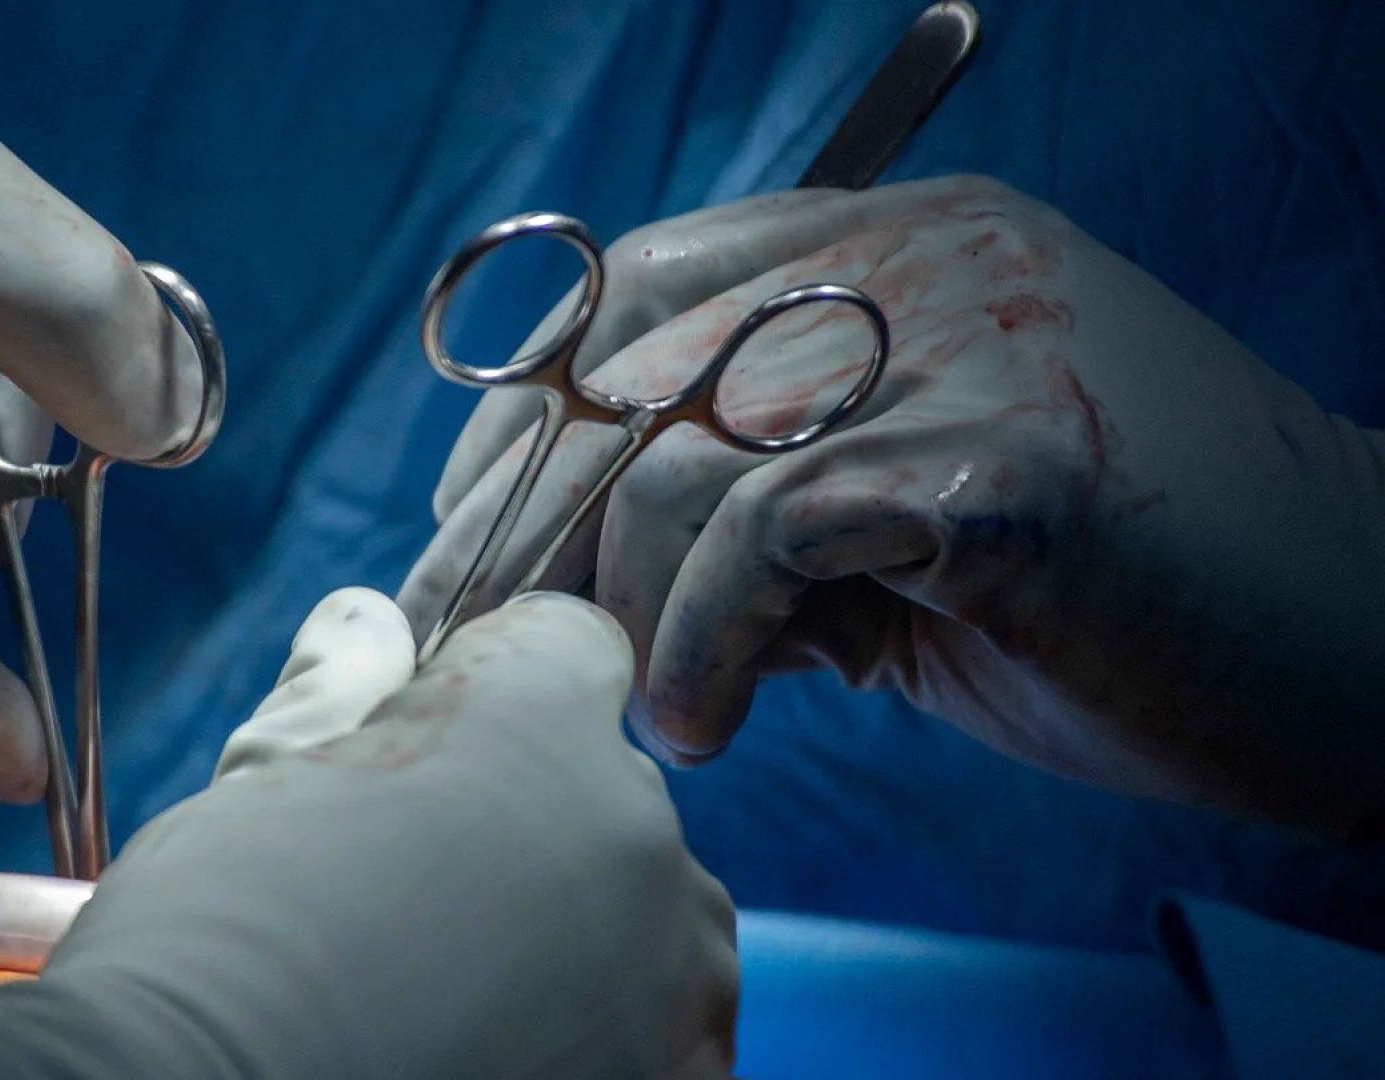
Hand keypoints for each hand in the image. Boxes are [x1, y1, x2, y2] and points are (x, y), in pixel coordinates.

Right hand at [0, 590, 738, 1078]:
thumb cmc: (197, 956)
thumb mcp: (252, 793)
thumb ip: (335, 691)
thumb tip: (373, 627)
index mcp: (548, 743)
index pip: (560, 641)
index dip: (481, 672)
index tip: (417, 723)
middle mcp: (653, 865)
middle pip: (604, 797)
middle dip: (517, 820)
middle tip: (392, 893)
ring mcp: (669, 1006)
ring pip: (631, 926)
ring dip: (550, 939)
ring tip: (415, 995)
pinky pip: (634, 1038)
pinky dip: (568, 1038)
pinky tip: (456, 1055)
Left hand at [405, 176, 1384, 838]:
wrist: (1352, 650)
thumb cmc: (1120, 600)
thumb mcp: (903, 534)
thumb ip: (760, 523)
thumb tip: (586, 588)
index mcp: (899, 242)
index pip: (640, 286)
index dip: (530, 413)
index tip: (474, 530)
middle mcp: (925, 259)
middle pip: (628, 365)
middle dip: (526, 523)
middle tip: (496, 644)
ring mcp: (973, 340)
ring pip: (677, 450)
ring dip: (619, 604)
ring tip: (651, 708)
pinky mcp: (1008, 458)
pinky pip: (762, 536)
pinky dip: (696, 646)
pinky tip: (705, 723)